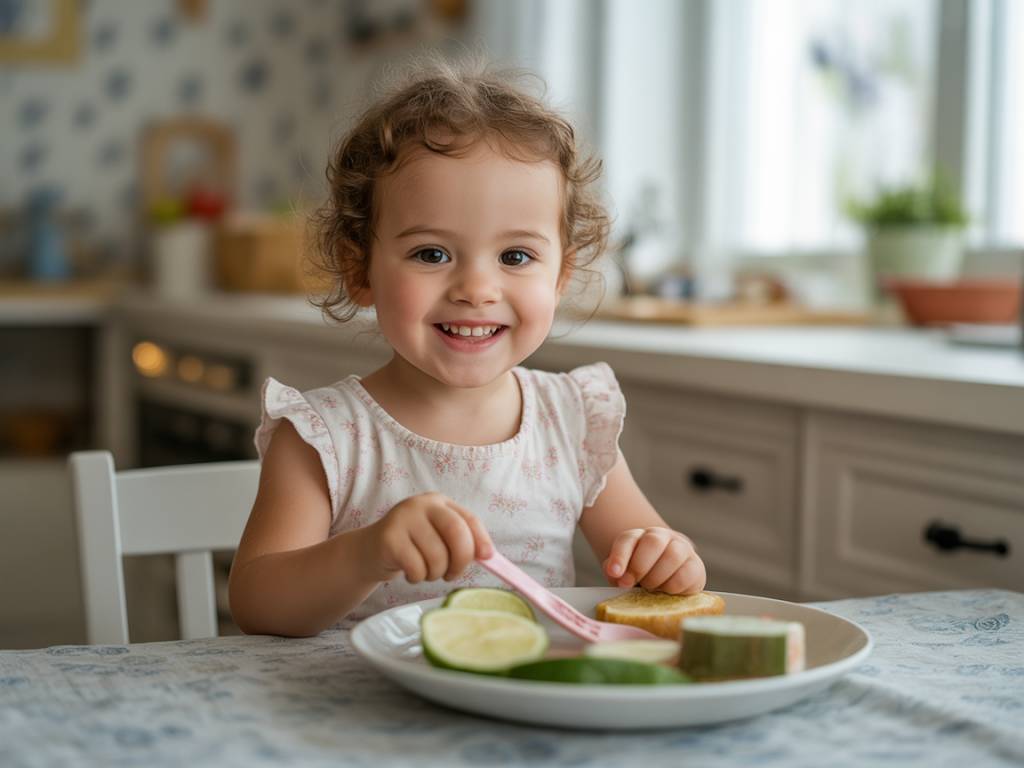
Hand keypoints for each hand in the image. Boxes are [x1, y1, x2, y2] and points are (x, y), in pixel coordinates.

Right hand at [364, 492, 492, 583]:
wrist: (370, 551)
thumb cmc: (412, 547)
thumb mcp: (437, 537)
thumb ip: (461, 542)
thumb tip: (490, 556)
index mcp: (439, 502)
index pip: (468, 519)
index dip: (481, 540)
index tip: (487, 558)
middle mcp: (421, 505)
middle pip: (456, 532)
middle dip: (461, 560)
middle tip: (452, 575)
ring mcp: (403, 519)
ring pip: (436, 556)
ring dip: (435, 574)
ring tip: (425, 571)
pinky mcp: (389, 538)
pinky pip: (416, 568)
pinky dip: (417, 577)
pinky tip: (409, 572)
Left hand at [603, 527, 705, 593]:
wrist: (669, 579)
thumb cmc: (641, 577)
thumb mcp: (624, 574)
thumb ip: (616, 574)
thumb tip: (618, 577)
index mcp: (639, 536)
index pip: (628, 539)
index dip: (620, 556)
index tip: (614, 573)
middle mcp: (662, 537)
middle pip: (653, 541)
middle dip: (639, 566)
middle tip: (631, 584)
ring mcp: (682, 549)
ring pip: (672, 555)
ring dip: (657, 577)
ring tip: (649, 588)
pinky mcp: (696, 566)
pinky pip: (686, 574)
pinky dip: (672, 587)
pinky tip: (665, 592)